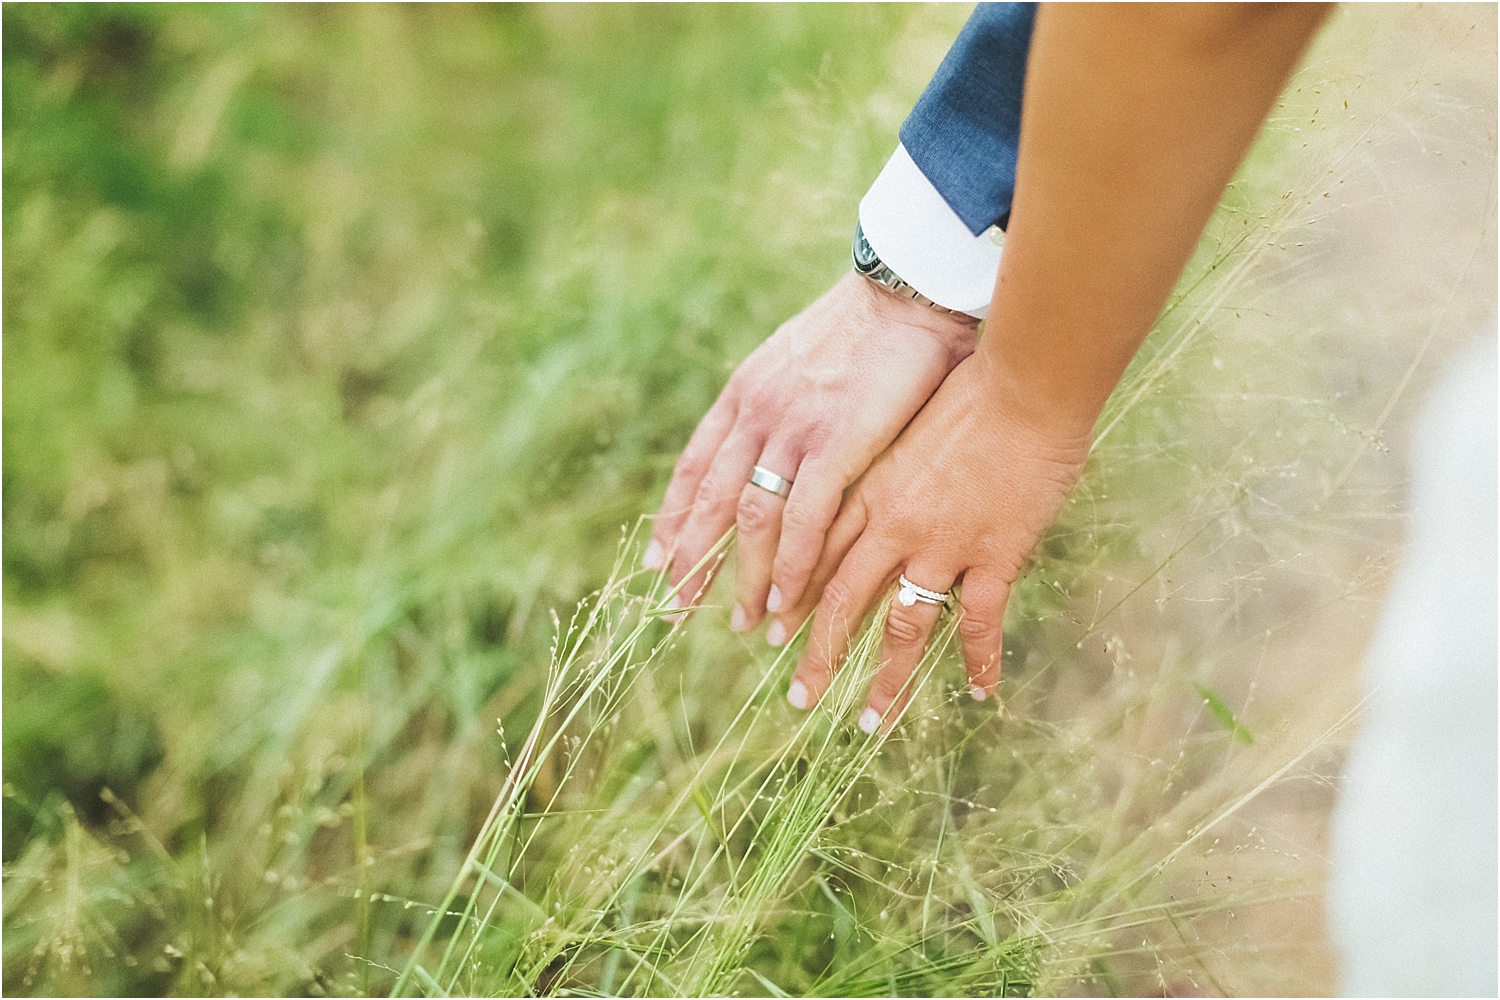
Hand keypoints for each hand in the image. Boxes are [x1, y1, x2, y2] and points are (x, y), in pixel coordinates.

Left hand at [645, 271, 978, 636]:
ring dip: (747, 577)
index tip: (660, 560)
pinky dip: (792, 565)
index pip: (694, 468)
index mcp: (744, 394)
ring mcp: (792, 431)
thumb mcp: (800, 357)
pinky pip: (802, 519)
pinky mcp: (836, 444)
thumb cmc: (868, 325)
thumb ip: (783, 403)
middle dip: (691, 561)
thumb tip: (778, 437)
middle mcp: (756, 415)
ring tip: (745, 623)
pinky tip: (788, 599)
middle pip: (710, 502)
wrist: (907, 289)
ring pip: (752, 520)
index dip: (675, 518)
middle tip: (675, 610)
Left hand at [773, 349, 1090, 725]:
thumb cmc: (966, 390)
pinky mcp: (993, 555)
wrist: (1022, 383)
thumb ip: (882, 469)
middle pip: (843, 602)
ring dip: (886, 679)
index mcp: (867, 491)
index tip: (772, 631)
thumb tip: (870, 495)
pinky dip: (980, 660)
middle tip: (798, 697)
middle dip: (818, 654)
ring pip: (903, 626)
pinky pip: (979, 622)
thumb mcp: (901, 425)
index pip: (815, 555)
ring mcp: (942, 544)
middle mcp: (893, 525)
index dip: (792, 597)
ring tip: (870, 721)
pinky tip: (982, 692)